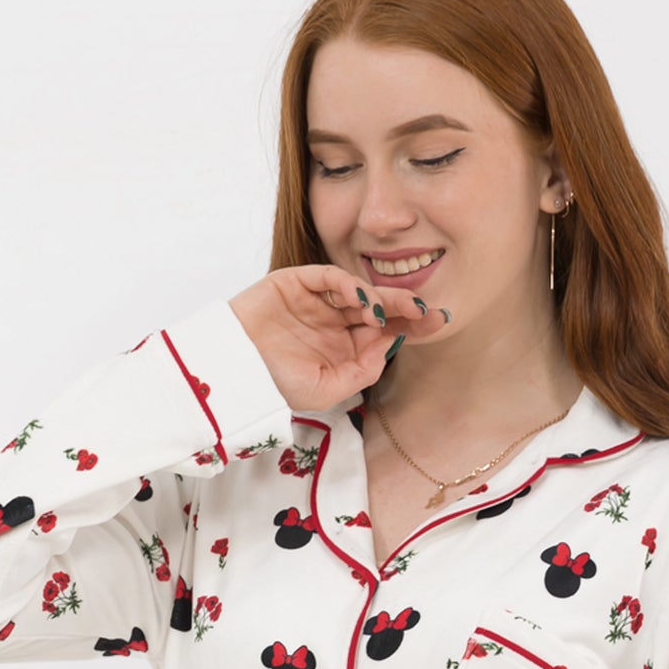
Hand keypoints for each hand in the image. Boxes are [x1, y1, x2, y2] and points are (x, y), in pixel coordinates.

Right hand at [229, 265, 452, 413]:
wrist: (233, 370)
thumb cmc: (273, 384)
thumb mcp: (325, 390)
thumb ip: (360, 372)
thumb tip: (389, 348)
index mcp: (343, 349)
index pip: (384, 332)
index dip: (410, 325)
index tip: (436, 322)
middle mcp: (334, 323)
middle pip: (378, 309)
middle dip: (404, 308)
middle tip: (427, 310)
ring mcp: (317, 301)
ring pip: (358, 291)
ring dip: (380, 298)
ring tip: (392, 310)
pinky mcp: (297, 282)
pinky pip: (329, 277)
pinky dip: (349, 284)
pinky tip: (362, 300)